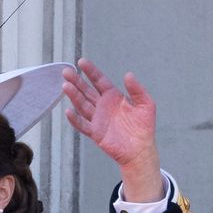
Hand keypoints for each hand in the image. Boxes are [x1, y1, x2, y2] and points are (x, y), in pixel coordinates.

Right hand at [62, 59, 163, 202]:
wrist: (141, 150)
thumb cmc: (144, 127)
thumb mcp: (146, 104)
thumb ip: (137, 89)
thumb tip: (128, 75)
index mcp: (113, 96)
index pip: (99, 81)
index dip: (90, 71)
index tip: (81, 62)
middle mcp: (103, 106)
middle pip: (86, 91)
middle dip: (76, 81)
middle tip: (66, 72)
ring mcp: (98, 119)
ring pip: (82, 105)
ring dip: (73, 96)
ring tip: (66, 86)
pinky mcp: (95, 133)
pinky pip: (82, 125)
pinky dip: (75, 119)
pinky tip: (69, 111)